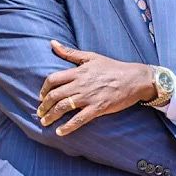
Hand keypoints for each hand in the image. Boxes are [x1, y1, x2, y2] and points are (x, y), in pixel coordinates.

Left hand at [36, 40, 153, 135]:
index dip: (44, 89)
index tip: (41, 96)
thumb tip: (52, 43)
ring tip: (45, 122)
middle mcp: (81, 84)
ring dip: (51, 117)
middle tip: (40, 113)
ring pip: (63, 108)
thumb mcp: (91, 56)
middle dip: (44, 106)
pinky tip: (60, 132)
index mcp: (79, 72)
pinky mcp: (98, 107)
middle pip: (55, 96)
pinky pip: (79, 119)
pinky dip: (68, 127)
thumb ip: (70, 52)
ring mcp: (89, 97)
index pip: (53, 79)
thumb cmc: (113, 67)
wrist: (135, 78)